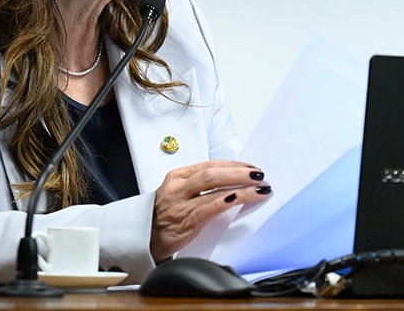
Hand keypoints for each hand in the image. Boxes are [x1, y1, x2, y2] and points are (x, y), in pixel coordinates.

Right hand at [149, 160, 271, 261]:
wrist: (144, 238)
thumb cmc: (164, 216)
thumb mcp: (179, 193)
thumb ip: (200, 186)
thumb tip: (232, 182)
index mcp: (178, 176)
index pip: (210, 164)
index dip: (233, 165)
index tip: (251, 167)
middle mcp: (179, 187)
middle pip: (213, 173)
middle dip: (239, 172)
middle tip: (259, 174)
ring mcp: (181, 203)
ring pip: (215, 188)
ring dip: (241, 187)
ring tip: (259, 188)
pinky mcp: (186, 221)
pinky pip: (211, 208)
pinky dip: (228, 201)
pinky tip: (241, 199)